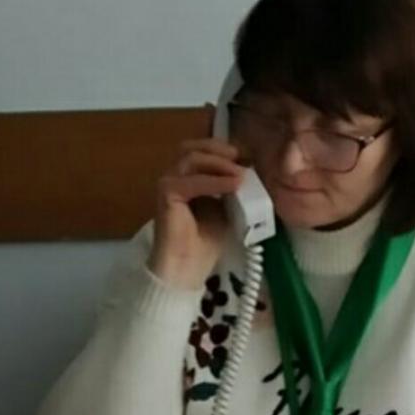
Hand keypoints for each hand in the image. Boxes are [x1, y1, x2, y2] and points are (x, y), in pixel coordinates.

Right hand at [147, 136, 246, 289]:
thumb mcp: (228, 209)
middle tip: (242, 158)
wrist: (188, 268)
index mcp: (189, 178)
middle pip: (194, 147)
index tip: (248, 158)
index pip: (203, 151)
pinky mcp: (166, 194)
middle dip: (220, 149)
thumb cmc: (206, 242)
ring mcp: (168, 184)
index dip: (225, 150)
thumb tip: (248, 172)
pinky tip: (233, 185)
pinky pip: (190, 181)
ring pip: (191, 157)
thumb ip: (233, 189)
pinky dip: (213, 181)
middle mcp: (175, 177)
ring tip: (240, 174)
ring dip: (219, 163)